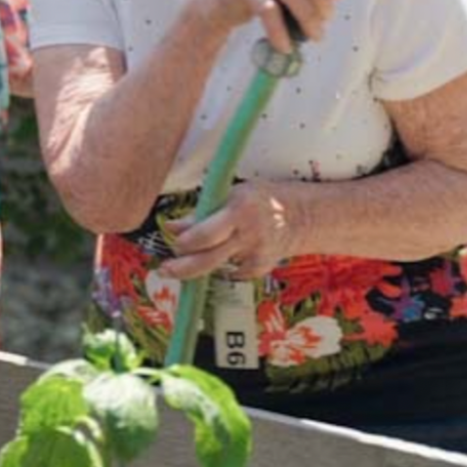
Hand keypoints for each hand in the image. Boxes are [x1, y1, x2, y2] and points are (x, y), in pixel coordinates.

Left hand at [160, 181, 300, 281]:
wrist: (300, 216)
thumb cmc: (260, 200)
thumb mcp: (232, 194)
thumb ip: (203, 212)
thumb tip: (173, 226)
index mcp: (239, 210)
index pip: (206, 233)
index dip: (186, 242)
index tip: (175, 242)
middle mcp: (248, 235)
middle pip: (209, 259)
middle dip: (183, 268)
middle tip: (166, 270)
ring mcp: (255, 254)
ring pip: (217, 268)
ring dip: (197, 267)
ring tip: (182, 266)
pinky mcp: (260, 268)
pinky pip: (231, 271)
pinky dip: (222, 266)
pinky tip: (224, 255)